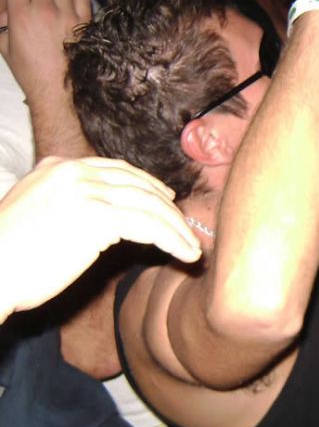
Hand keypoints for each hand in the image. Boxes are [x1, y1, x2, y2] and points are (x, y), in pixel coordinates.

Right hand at [0, 0, 92, 109]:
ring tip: (56, 3)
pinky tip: (72, 10)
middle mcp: (43, 11)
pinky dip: (77, 0)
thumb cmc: (30, 71)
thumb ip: (2, 24)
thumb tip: (7, 10)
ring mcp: (67, 15)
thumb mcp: (5, 47)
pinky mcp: (85, 22)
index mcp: (20, 15)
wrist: (58, 90)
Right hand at [0, 157, 201, 321]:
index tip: (168, 201)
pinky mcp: (97, 216)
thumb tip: (102, 218)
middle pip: (138, 186)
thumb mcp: (36, 215)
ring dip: (176, 229)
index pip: (116, 170)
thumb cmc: (8, 258)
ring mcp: (85, 190)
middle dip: (167, 209)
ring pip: (149, 206)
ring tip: (193, 248)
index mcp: (57, 167)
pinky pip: (150, 226)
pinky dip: (173, 241)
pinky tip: (186, 254)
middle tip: (187, 228)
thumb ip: (68, 205)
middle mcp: (73, 172)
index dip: (148, 186)